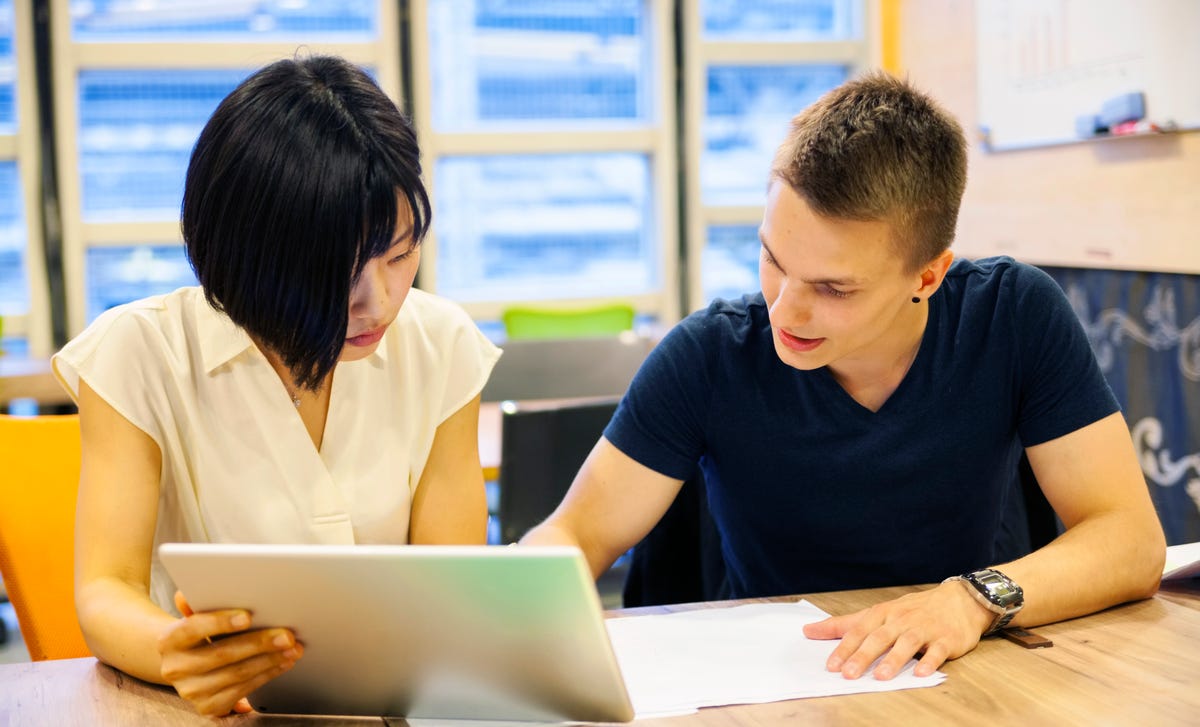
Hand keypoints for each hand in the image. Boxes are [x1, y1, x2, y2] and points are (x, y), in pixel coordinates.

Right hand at [157, 591, 303, 715]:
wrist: (186, 664)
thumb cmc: (199, 633)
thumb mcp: (196, 615)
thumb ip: (199, 600)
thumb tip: (200, 587)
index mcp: (169, 640)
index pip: (193, 628)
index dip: (220, 622)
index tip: (248, 616)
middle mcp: (175, 669)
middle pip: (222, 654)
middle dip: (259, 643)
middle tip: (287, 635)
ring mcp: (192, 691)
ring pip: (236, 674)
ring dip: (270, 660)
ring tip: (292, 648)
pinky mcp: (208, 706)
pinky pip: (243, 690)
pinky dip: (267, 675)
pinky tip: (282, 663)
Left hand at [802, 580, 993, 679]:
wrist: (959, 601)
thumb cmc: (913, 610)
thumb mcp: (878, 613)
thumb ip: (845, 624)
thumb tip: (809, 631)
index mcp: (883, 614)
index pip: (859, 630)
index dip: (844, 647)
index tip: (830, 664)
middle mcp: (901, 620)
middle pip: (879, 638)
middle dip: (863, 656)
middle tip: (848, 674)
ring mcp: (925, 629)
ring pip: (907, 643)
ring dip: (894, 659)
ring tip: (881, 676)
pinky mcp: (946, 639)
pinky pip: (938, 651)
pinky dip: (930, 662)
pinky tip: (921, 673)